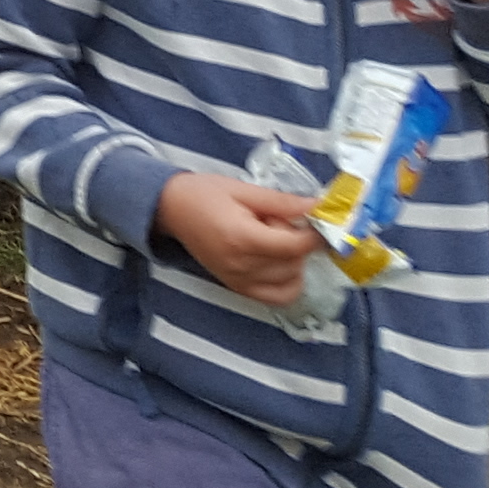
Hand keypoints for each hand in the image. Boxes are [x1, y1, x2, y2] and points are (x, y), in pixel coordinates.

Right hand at [158, 172, 321, 307]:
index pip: (295, 246)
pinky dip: (287, 283)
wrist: (168, 209)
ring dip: (293, 261)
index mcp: (242, 238)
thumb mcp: (243, 190)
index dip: (314, 235)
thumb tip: (320, 207)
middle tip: (277, 222)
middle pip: (294, 264)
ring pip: (290, 281)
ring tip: (273, 240)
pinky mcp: (236, 288)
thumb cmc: (203, 194)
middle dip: (297, 242)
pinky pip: (276, 297)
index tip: (318, 221)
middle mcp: (241, 266)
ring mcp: (238, 281)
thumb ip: (283, 202)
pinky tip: (278, 262)